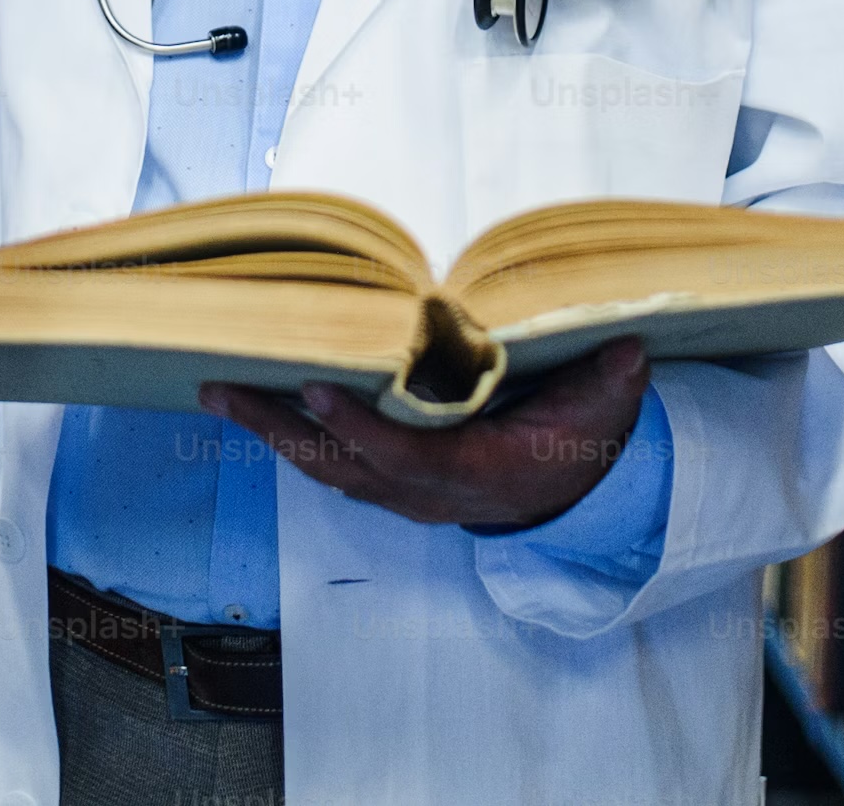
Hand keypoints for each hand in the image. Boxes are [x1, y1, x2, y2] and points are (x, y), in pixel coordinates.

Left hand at [198, 337, 651, 528]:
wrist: (562, 494)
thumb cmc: (574, 439)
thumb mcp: (600, 411)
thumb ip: (608, 383)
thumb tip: (627, 350)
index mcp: (472, 470)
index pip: (404, 455)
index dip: (358, 426)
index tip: (314, 387)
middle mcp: (423, 491)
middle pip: (338, 465)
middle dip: (277, 428)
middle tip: (221, 389)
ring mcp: (398, 492)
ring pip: (322, 466)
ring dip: (268, 431)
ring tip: (216, 390)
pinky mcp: (384, 481)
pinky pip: (326, 462)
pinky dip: (286, 435)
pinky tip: (251, 404)